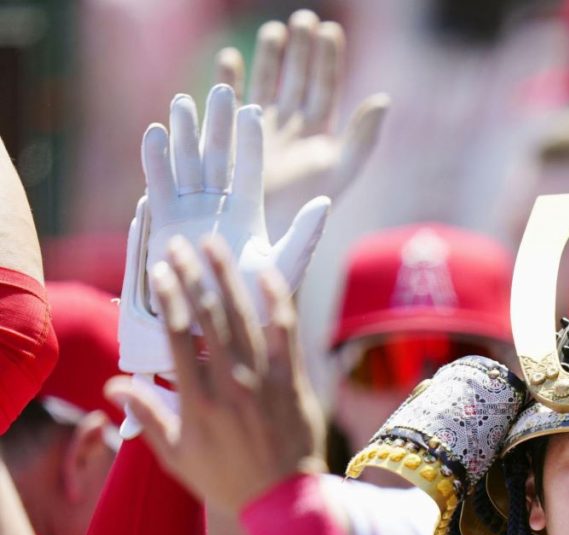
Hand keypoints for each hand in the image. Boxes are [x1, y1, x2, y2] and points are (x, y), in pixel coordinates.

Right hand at [107, 235, 325, 513]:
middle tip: (181, 244)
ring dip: (229, 278)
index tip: (160, 272)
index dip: (168, 300)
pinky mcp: (292, 382)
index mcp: (197, 402)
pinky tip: (267, 275)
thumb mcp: (177, 456)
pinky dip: (277, 302)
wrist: (282, 500)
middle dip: (193, 276)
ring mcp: (264, 382)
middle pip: (209, 319)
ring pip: (245, 318)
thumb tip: (116, 387)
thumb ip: (147, 418)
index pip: (177, 338)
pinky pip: (286, 334)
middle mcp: (231, 385)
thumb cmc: (226, 480)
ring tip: (215, 246)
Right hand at [118, 84, 330, 380]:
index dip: (251, 142)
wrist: (216, 325)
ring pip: (187, 164)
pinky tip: (157, 131)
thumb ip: (305, 234)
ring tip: (185, 101)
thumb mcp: (285, 265)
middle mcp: (218, 206)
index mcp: (249, 212)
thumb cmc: (255, 301)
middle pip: (218, 157)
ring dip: (185, 133)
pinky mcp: (164, 221)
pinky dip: (156, 159)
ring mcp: (190, 211)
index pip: (250, 169)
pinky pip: (159, 184)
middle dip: (217, 125)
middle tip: (221, 90)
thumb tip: (326, 202)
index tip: (253, 110)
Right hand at [215, 9, 388, 240]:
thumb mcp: (339, 172)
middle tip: (305, 17)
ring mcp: (260, 132)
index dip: (327, 60)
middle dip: (301, 50)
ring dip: (268, 58)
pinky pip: (229, 102)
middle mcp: (290, 130)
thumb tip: (383, 99)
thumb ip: (363, 138)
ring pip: (265, 84)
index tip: (330, 29)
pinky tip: (231, 58)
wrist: (262, 234)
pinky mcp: (231, 138)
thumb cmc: (304, 211)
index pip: (324, 88)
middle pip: (296, 80)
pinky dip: (230, 80)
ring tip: (275, 30)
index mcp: (318, 136)